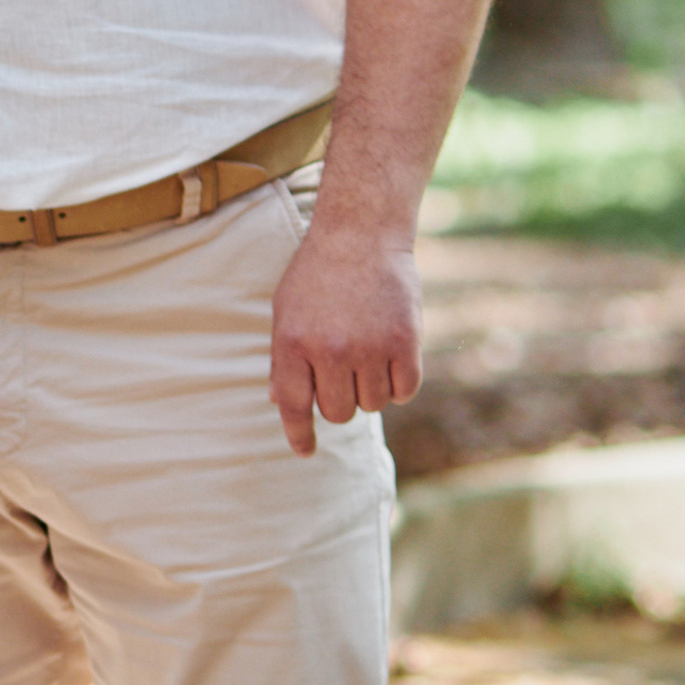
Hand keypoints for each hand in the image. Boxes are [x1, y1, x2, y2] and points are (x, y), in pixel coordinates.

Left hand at [267, 209, 420, 458]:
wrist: (362, 233)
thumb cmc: (318, 273)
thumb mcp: (286, 311)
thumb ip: (283, 359)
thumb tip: (280, 401)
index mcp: (292, 343)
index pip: (293, 406)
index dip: (299, 434)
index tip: (305, 451)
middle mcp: (329, 350)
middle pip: (337, 412)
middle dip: (339, 401)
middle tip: (344, 374)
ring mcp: (369, 347)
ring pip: (372, 405)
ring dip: (370, 390)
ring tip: (367, 355)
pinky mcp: (404, 342)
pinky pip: (403, 391)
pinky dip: (398, 384)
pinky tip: (391, 359)